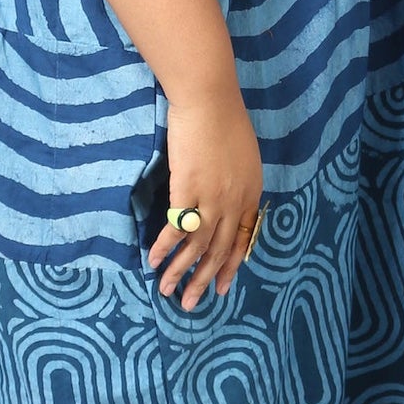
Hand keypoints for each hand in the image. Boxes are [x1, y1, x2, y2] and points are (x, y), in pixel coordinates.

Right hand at [146, 84, 264, 310]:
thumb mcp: (243, 155)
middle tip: (190, 303)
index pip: (243, 239)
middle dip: (204, 280)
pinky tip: (153, 260)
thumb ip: (237, 181)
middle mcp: (235, 202)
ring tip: (167, 291)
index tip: (223, 288)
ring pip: (197, 246)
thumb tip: (226, 196)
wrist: (209, 100)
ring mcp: (213, 199)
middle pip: (220, 250)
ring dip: (180, 272)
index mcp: (251, 193)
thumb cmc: (224, 118)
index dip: (231, 266)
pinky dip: (163, 247)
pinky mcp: (188, 190)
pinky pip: (176, 228)